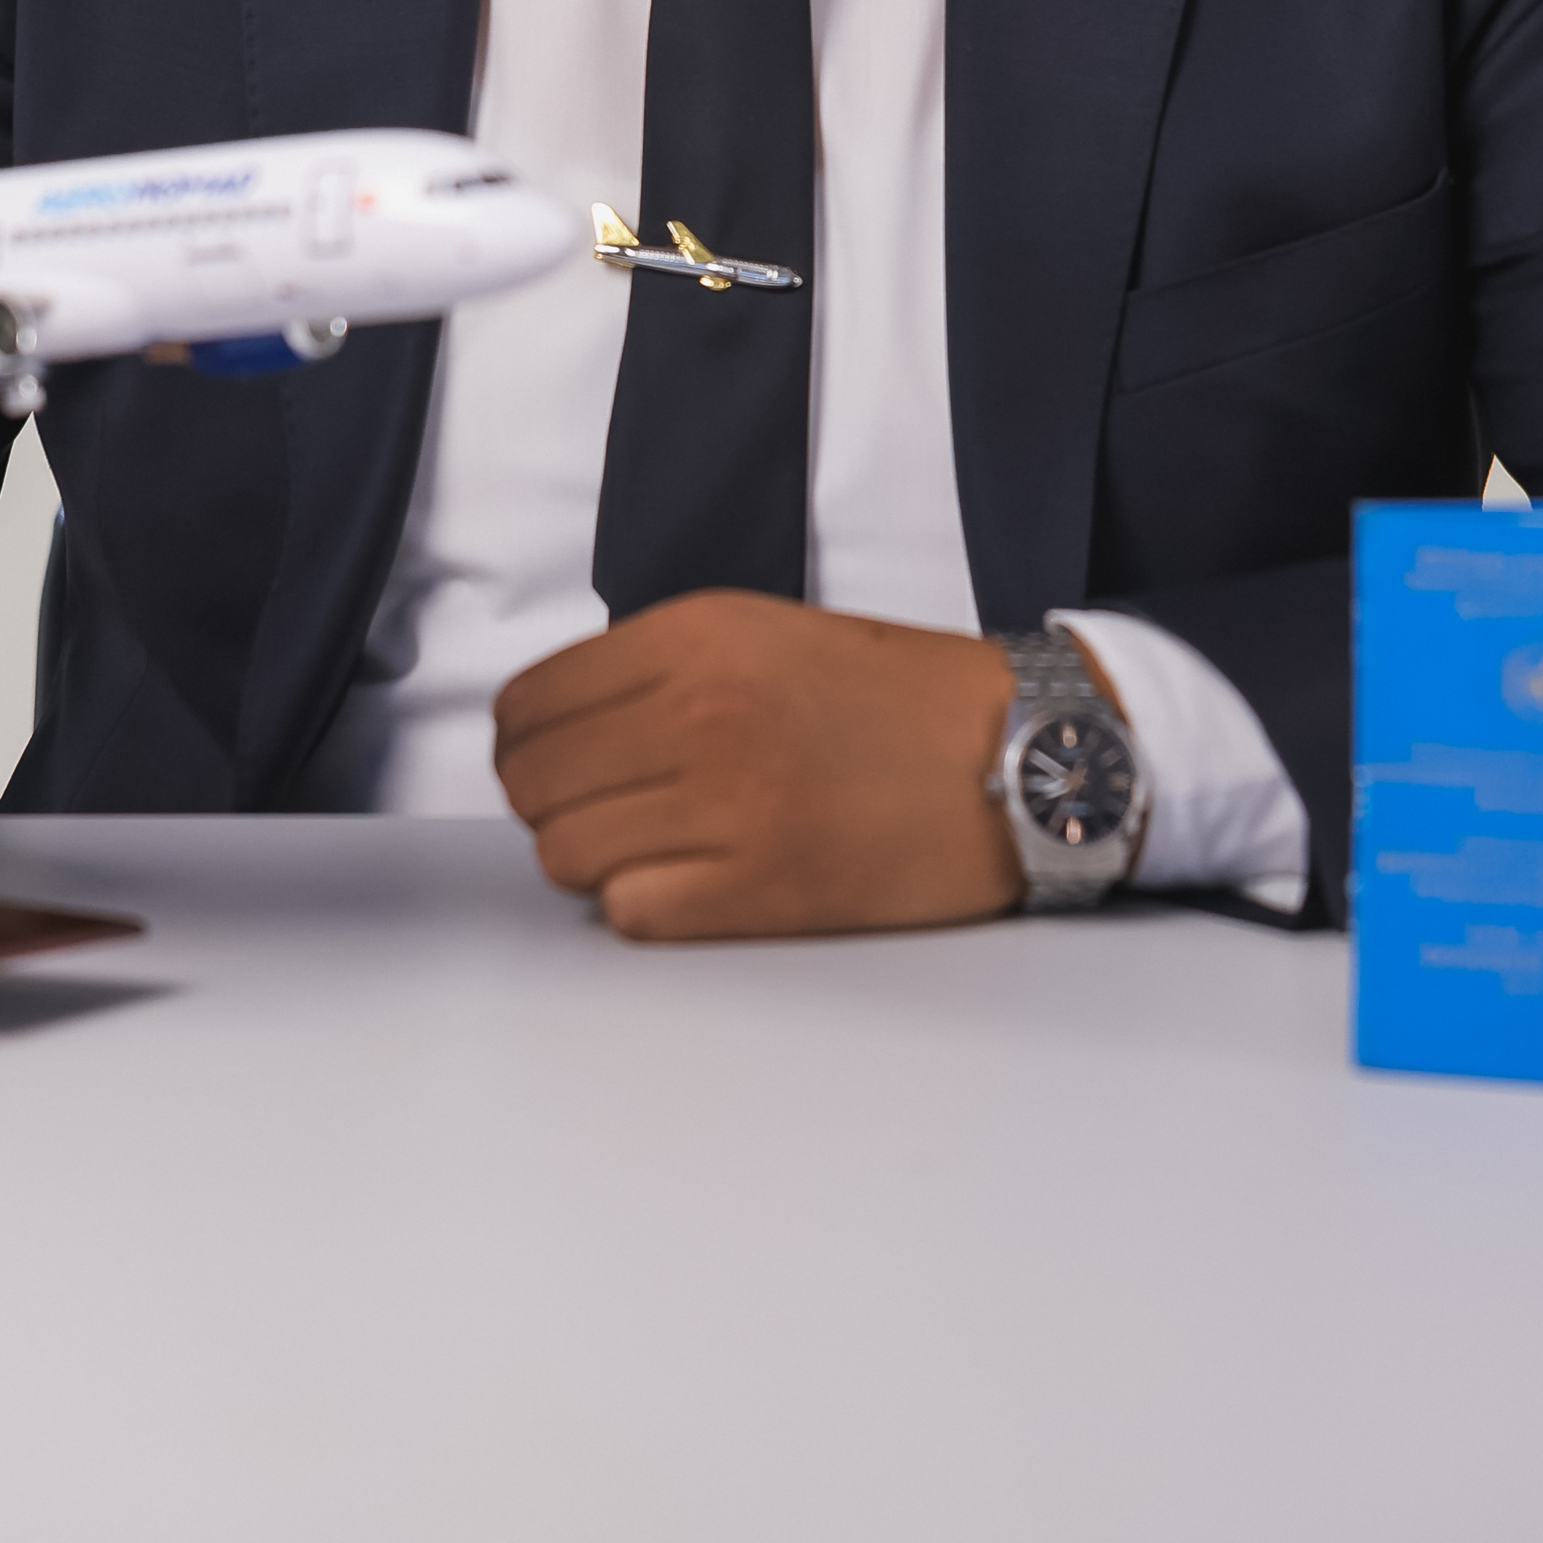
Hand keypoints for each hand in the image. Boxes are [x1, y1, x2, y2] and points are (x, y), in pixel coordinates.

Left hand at [492, 591, 1024, 939]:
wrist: (1014, 757)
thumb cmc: (899, 698)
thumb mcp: (765, 630)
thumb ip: (659, 664)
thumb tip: (563, 724)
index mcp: (694, 638)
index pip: (531, 703)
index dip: (527, 740)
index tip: (551, 757)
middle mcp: (697, 714)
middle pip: (534, 783)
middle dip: (553, 800)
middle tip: (603, 805)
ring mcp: (724, 805)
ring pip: (565, 853)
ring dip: (593, 856)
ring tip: (650, 843)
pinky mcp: (756, 890)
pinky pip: (627, 912)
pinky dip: (641, 904)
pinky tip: (688, 881)